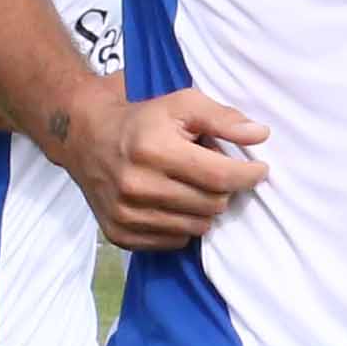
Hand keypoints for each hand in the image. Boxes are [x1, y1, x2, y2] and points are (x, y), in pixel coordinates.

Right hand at [69, 83, 269, 251]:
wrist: (86, 139)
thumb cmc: (143, 120)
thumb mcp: (183, 104)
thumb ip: (224, 118)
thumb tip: (260, 135)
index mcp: (154, 150)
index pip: (219, 176)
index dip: (248, 175)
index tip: (259, 170)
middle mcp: (137, 185)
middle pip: (212, 205)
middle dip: (223, 189)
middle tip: (214, 172)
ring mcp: (126, 214)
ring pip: (197, 227)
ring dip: (204, 208)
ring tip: (191, 185)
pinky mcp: (120, 234)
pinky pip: (174, 241)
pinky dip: (182, 224)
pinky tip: (172, 202)